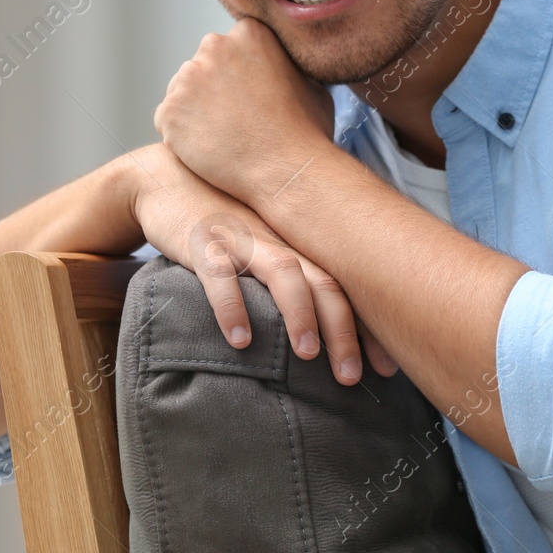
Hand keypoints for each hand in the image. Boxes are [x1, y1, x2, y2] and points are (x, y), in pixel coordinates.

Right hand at [117, 143, 394, 385]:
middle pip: (325, 281)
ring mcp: (243, 236)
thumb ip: (301, 269)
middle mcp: (281, 236)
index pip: (349, 284)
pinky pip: (220, 273)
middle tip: (353, 376)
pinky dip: (232, 306)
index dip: (371, 326)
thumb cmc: (227, 216)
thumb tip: (336, 325)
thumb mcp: (271, 236)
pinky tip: (240, 340)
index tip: (388, 367)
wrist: (165, 176)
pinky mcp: (202, 239)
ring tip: (308, 355)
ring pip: (283, 272)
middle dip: (344, 331)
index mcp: (302, 241)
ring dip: (299, 314)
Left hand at [153, 18, 334, 201]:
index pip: (231, 46)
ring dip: (196, 110)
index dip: (239, 73)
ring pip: (183, 92)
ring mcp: (187, 77)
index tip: (250, 96)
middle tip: (235, 119)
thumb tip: (284, 67)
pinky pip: (168, 120)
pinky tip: (208, 150)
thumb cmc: (305, 132)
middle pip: (203, 65)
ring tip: (223, 138)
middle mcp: (215, 46)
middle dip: (213, 87)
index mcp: (250, 33)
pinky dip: (182, 135)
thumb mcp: (311, 83)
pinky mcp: (169, 110)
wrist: (284, 170)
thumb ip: (287, 66)